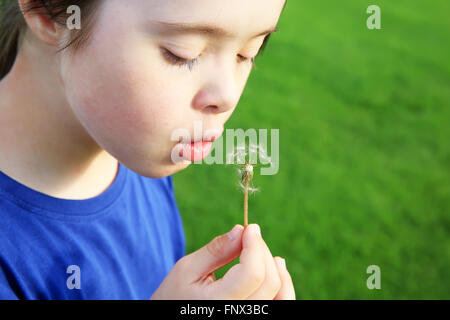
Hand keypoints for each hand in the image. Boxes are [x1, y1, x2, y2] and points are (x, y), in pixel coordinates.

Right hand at [150, 224, 295, 299]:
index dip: (255, 245)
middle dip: (263, 252)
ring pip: (282, 297)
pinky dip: (283, 287)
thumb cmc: (173, 296)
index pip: (252, 274)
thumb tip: (241, 230)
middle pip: (268, 281)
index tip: (250, 227)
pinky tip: (276, 271)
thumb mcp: (186, 270)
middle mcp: (237, 316)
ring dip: (278, 271)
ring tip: (272, 256)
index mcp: (218, 304)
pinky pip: (281, 305)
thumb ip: (216, 250)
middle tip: (251, 236)